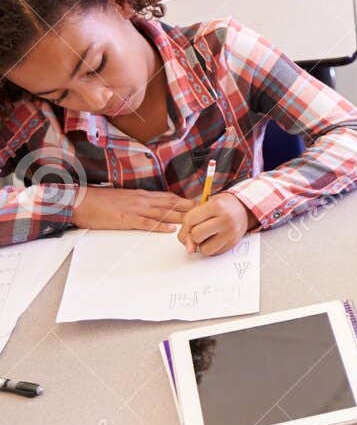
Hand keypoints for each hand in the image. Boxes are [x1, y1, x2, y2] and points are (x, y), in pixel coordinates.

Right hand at [72, 187, 195, 232]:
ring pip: (163, 213)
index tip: (201, 204)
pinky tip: (170, 229)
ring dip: (180, 217)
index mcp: (142, 195)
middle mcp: (142, 200)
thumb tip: (155, 206)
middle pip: (171, 204)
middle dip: (190, 208)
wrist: (81, 201)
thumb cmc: (101, 201)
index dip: (186, 201)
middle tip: (207, 212)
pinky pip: (146, 223)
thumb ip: (140, 201)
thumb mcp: (125, 198)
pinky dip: (159, 226)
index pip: (169, 197)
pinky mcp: (126, 219)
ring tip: (196, 220)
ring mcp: (135, 209)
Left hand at [176, 193, 254, 256]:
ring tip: (208, 234)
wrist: (243, 209)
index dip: (185, 226)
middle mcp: (226, 219)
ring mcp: (232, 232)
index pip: (190, 221)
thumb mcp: (205, 205)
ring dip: (202, 244)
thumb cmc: (221, 207)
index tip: (188, 226)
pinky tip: (215, 238)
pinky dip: (211, 247)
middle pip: (196, 235)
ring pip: (205, 249)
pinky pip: (214, 253)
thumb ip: (191, 222)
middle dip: (194, 235)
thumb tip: (189, 247)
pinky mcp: (234, 243)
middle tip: (199, 229)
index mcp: (217, 206)